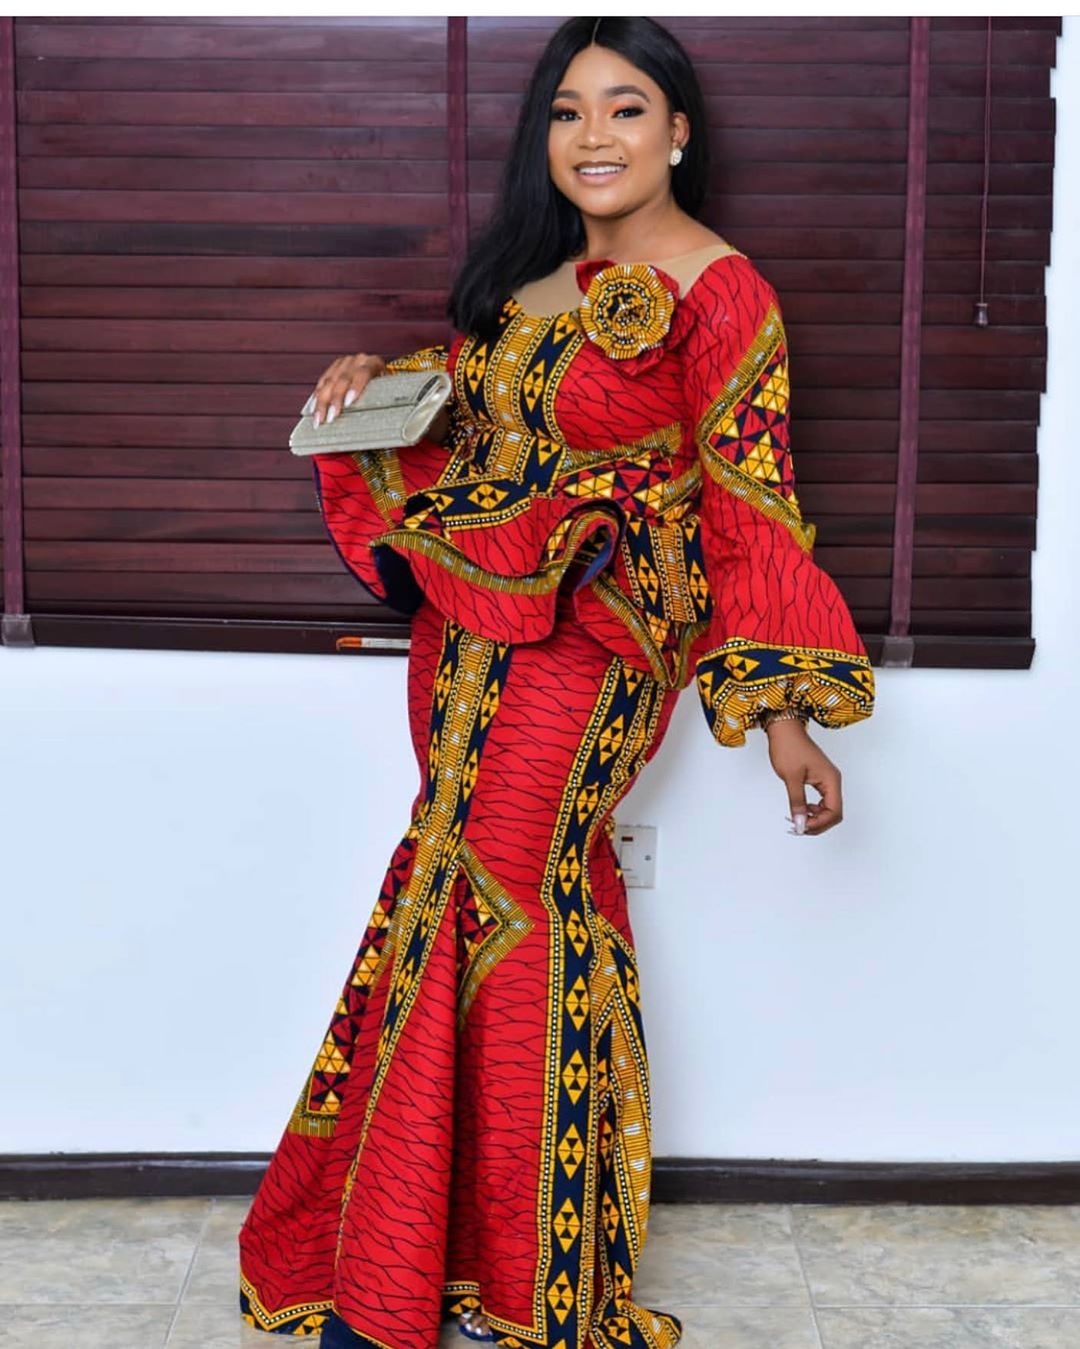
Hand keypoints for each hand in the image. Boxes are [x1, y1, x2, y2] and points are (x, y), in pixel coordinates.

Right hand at [306, 352, 386, 426]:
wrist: (379, 376)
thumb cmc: (386, 388)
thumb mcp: (387, 392)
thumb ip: (381, 401)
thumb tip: (378, 423)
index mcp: (373, 363)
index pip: (363, 373)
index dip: (355, 388)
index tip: (348, 403)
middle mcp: (357, 360)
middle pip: (342, 379)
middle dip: (334, 400)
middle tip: (331, 417)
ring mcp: (344, 363)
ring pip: (329, 381)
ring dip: (322, 402)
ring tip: (319, 419)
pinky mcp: (333, 368)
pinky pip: (322, 382)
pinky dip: (317, 397)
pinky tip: (313, 409)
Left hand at [763, 717, 842, 836]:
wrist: (784, 729)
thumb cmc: (788, 747)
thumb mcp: (791, 778)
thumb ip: (797, 802)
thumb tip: (800, 824)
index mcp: (831, 780)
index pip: (834, 812)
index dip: (819, 824)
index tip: (800, 826)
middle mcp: (833, 781)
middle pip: (834, 813)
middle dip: (818, 824)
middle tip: (798, 826)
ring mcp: (827, 780)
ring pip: (828, 809)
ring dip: (815, 818)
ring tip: (797, 819)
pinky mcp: (820, 779)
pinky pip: (822, 801)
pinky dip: (812, 810)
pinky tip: (801, 810)